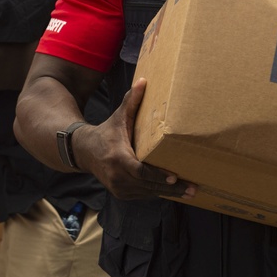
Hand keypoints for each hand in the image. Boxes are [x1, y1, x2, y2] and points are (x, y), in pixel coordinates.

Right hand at [73, 77, 195, 200]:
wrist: (85, 151)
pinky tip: (174, 192)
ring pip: (147, 193)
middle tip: (192, 189)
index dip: (157, 176)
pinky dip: (157, 193)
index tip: (174, 177)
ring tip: (189, 192)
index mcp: (118, 158)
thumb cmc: (107, 132)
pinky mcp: (120, 194)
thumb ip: (131, 101)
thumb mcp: (119, 117)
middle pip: (148, 186)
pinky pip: (142, 195)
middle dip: (171, 188)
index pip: (140, 171)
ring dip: (168, 193)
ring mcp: (118, 187)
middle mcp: (117, 176)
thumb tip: (143, 81)